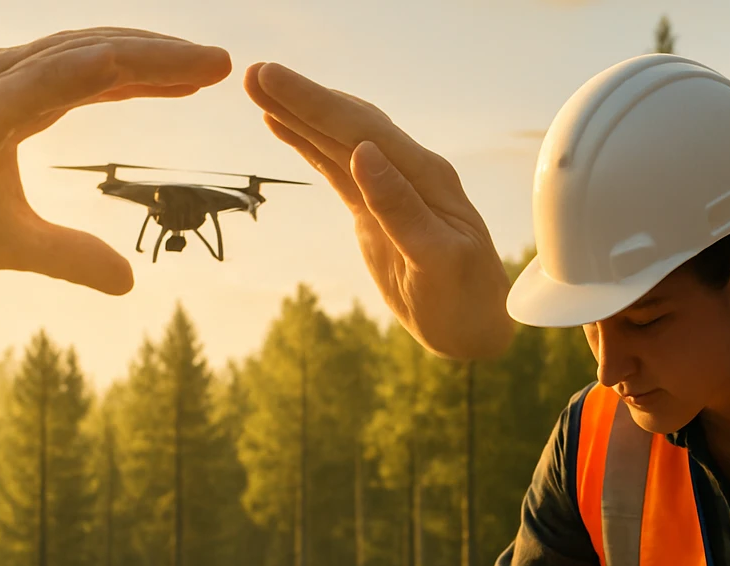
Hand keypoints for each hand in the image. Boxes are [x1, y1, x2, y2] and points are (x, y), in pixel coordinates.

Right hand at [244, 62, 512, 360]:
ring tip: (258, 88)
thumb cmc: (465, 300)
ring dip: (300, 114)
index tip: (274, 79)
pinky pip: (336, 168)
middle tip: (253, 73)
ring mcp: (391, 188)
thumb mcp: (438, 261)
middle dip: (302, 98)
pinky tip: (283, 126)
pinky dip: (308, 145)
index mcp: (426, 178)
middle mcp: (409, 172)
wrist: (476, 327)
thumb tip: (363, 153)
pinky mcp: (374, 208)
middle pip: (348, 124)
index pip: (363, 129)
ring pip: (339, 142)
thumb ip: (400, 208)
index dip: (316, 103)